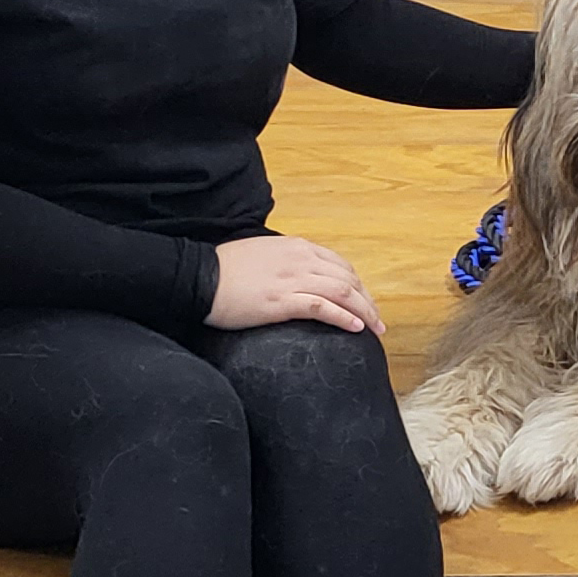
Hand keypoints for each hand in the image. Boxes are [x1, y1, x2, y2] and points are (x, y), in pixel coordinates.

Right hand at [209, 234, 385, 334]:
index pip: (340, 265)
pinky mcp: (282, 300)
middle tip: (378, 320)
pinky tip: (356, 329)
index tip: (365, 302)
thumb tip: (296, 275)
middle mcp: (300, 259)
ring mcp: (293, 279)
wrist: (199, 277)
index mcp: (296, 247)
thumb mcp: (262, 254)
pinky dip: (344, 318)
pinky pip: (323, 307)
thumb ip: (284, 261)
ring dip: (365, 312)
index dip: (358, 285)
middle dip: (368, 301)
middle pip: (348, 279)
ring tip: (375, 329)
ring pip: (343, 293)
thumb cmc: (224, 269)